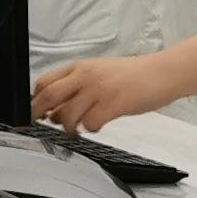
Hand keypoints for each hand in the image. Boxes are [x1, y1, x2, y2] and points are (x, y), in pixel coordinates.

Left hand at [30, 52, 173, 134]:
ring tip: (74, 129)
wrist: (163, 73)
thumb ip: (77, 89)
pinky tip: (96, 126)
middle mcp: (85, 76)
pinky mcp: (114, 104)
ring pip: (67, 114)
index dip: (34, 100)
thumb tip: (55, 111)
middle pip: (49, 96)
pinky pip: (90, 122)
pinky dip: (89, 129)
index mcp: (79, 68)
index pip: (45, 82)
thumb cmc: (134, 75)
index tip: (33, 113)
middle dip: (39, 114)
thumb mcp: (99, 74)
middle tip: (40, 126)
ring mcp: (99, 90)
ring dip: (67, 127)